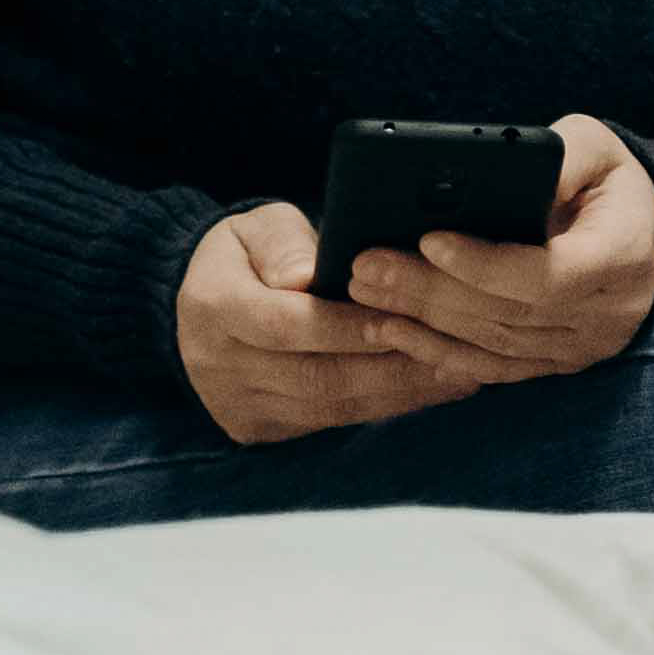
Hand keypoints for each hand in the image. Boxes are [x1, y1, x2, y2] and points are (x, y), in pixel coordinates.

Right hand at [177, 199, 502, 443]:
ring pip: (330, 406)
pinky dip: (383, 406)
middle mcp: (219, 365)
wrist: (194, 308)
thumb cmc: (244, 255)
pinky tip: (429, 388)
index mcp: (215, 307)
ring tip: (459, 373)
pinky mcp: (260, 427)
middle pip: (316, 376)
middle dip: (391, 366)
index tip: (403, 317)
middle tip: (456, 351)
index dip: (346, 326)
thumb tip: (307, 275)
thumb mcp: (255, 227)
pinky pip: (330, 422)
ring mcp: (238, 404)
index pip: (286, 325)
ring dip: (400, 392)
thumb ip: (284, 245)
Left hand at [337, 113, 653, 377]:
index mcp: (623, 257)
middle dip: (429, 291)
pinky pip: (493, 369)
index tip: (426, 238)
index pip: (546, 276)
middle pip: (506, 315)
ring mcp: (584, 348)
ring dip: (423, 323)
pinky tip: (394, 332)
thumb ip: (558, 156)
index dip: (483, 265)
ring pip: (492, 346)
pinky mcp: (559, 363)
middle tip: (366, 267)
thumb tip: (498, 171)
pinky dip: (440, 353)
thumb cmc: (608, 178)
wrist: (645, 227)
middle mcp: (609, 315)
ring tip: (365, 293)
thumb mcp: (595, 146)